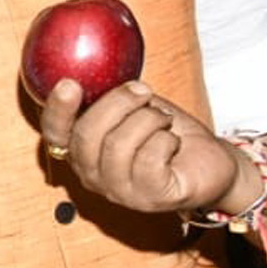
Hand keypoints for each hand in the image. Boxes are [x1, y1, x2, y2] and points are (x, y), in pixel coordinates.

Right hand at [38, 79, 245, 214]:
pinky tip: (172, 142)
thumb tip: (94, 69)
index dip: (57, 110)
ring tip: (163, 120)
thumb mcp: (136, 108)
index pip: (54, 134)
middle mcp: (92, 175)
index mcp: (82, 151)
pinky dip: (166, 140)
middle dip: (119, 103)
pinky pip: (149, 159)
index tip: (69, 84)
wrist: (212, 162)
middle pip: (86, 134)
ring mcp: (119, 191)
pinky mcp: (150, 198)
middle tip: (142, 91)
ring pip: (119, 144)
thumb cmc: (170, 134)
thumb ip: (110, 97)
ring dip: (149, 120)